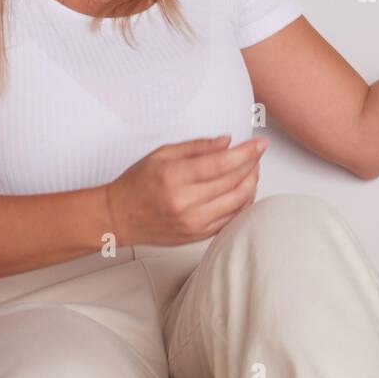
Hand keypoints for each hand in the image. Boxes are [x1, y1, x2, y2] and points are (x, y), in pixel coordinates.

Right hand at [103, 135, 266, 247]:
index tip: (259, 143)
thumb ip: (197, 147)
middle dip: (252, 164)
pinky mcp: (198, 235)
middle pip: (234, 181)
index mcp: (175, 177)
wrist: (118, 217)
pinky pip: (231, 219)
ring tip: (252, 169)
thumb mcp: (162, 154)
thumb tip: (227, 142)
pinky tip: (244, 190)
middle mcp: (186, 202)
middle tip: (257, 153)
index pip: (223, 163)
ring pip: (238, 202)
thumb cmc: (137, 184)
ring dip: (251, 183)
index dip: (247, 152)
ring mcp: (193, 222)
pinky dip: (243, 203)